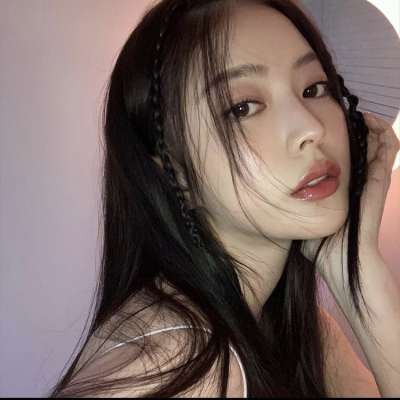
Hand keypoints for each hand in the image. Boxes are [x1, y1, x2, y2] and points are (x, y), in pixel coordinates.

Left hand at [301, 111, 399, 285]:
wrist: (341, 265)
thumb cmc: (321, 248)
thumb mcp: (303, 220)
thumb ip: (294, 207)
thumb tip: (274, 198)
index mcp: (342, 189)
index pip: (344, 158)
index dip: (338, 141)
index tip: (323, 129)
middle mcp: (357, 183)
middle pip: (362, 147)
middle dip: (354, 128)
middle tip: (341, 112)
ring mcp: (369, 182)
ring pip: (379, 145)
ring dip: (370, 127)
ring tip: (356, 111)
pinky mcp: (377, 183)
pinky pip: (387, 152)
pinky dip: (382, 134)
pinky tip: (369, 120)